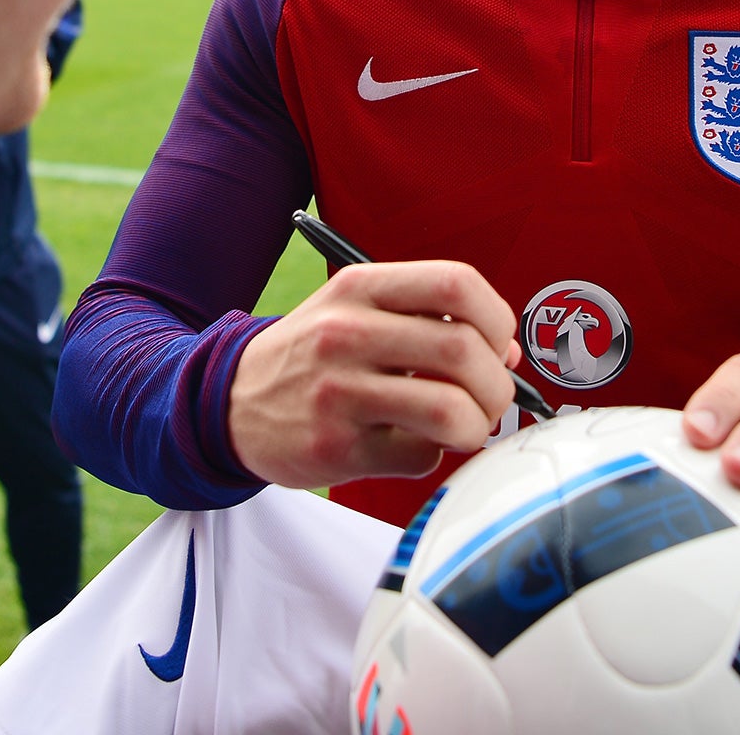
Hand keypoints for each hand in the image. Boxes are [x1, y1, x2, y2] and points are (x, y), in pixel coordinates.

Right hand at [228, 260, 521, 489]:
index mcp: (360, 287)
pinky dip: (433, 454)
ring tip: (465, 425)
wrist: (231, 402)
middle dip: (497, 384)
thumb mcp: (358, 310)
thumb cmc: (313, 354)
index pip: (456, 283)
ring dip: (475, 425)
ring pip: (449, 410)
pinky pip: (421, 456)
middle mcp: (347, 333)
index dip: (496, 317)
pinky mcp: (337, 449)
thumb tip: (508, 353)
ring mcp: (339, 393)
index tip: (497, 343)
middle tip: (491, 397)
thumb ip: (430, 319)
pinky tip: (412, 443)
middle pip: (463, 350)